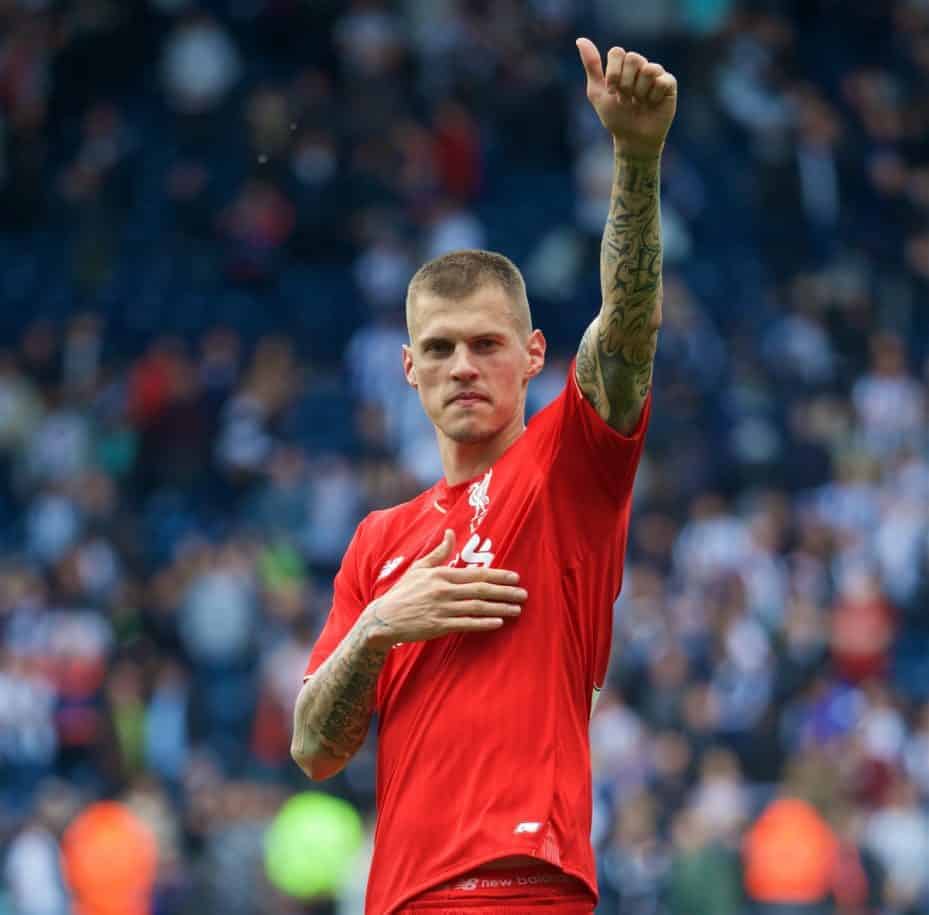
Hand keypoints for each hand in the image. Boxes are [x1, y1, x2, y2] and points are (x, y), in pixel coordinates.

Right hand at [362, 530, 526, 647]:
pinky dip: (483, 623)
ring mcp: (442, 609)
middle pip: (481, 590)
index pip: (476, 573)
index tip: (516, 577)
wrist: (385, 618)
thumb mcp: (419, 567)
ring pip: (477, 607)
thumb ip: (439, 552)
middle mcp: (444, 590)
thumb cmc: (404, 591)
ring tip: (517, 610)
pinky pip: (466, 624)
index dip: (498, 575)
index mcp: (441, 574)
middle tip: (524, 594)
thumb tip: (451, 533)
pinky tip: (498, 623)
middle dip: (505, 592)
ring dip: (499, 608)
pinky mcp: (439, 626)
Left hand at [576, 38, 676, 157]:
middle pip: (633, 58)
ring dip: (639, 92)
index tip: (611, 91)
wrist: (632, 139)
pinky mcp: (669, 84)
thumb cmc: (615, 117)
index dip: (613, 73)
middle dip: (625, 84)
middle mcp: (640, 66)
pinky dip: (653, 96)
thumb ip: (591, 66)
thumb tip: (580, 40)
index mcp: (623, 65)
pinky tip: (652, 104)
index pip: (617, 52)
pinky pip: (662, 80)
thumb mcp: (597, 92)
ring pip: (648, 69)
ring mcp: (656, 74)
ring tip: (639, 103)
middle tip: (626, 99)